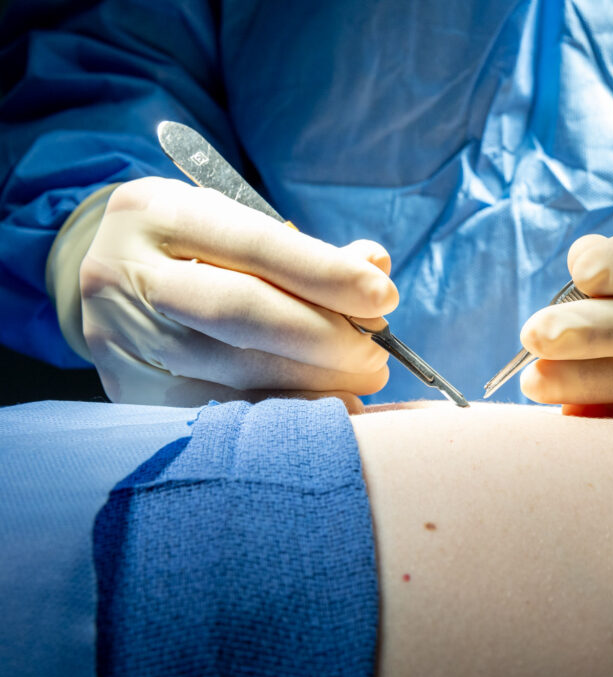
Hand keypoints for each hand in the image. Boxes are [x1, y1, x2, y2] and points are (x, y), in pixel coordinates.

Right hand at [77, 177, 396, 408]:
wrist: (113, 281)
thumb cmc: (196, 250)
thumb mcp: (238, 226)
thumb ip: (307, 249)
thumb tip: (373, 266)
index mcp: (155, 212)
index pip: (256, 244)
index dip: (327, 274)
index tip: (384, 298)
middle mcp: (124, 272)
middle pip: (241, 312)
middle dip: (325, 336)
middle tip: (377, 353)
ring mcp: (119, 336)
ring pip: (232, 369)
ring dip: (315, 381)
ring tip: (363, 379)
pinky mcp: (128, 388)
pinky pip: (220, 411)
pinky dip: (284, 412)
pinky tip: (329, 408)